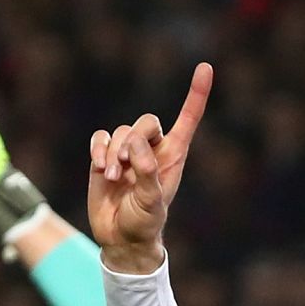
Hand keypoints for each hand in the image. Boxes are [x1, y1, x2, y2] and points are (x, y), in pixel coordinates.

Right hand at [88, 63, 212, 272]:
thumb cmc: (144, 223)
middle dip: (133, 141)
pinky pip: (101, 137)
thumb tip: (137, 147)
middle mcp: (153, 150)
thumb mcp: (152, 203)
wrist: (120, 238)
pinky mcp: (106, 156)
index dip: (196, 94)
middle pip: (146, 122)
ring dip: (113, 154)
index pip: (188, 119)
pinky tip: (99, 169)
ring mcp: (129, 152)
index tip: (206, 67)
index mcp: (174, 156)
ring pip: (120, 132)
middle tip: (125, 169)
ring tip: (113, 179)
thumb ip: (148, 174)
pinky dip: (98, 149)